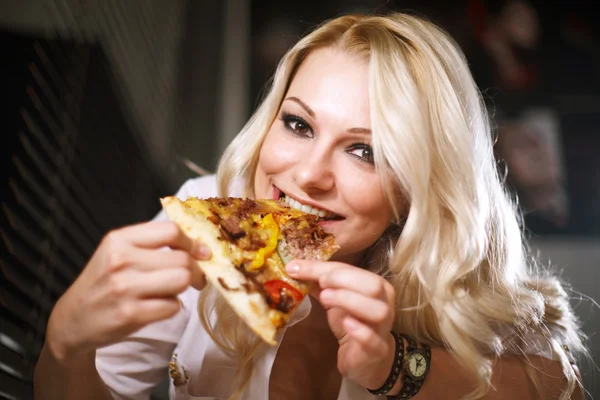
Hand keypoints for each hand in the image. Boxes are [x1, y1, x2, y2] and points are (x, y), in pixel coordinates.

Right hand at [46, 221, 210, 361]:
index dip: (192, 242)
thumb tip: (199, 247)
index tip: (200, 252)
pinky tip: (157, 307)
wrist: (72, 319)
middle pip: (181, 258)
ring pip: (181, 280)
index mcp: (120, 239)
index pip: (171, 231)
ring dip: (182, 288)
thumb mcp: (118, 252)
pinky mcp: (130, 314)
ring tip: (169, 291)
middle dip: (193, 270)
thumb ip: (152, 244)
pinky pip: (173, 306)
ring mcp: (125, 287)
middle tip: (191, 278)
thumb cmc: (103, 283)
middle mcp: (121, 260)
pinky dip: (171, 308)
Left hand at [286, 260, 395, 389]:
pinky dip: (360, 330)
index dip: (324, 267)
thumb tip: (295, 268)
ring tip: (326, 298)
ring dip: (349, 300)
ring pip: (377, 310)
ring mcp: (383, 328)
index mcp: (376, 285)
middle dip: (342, 279)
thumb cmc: (351, 323)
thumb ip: (320, 284)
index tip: (297, 267)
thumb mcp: (335, 300)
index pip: (352, 269)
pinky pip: (374, 339)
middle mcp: (385, 303)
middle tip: (320, 282)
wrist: (366, 359)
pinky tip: (346, 324)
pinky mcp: (377, 350)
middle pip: (373, 285)